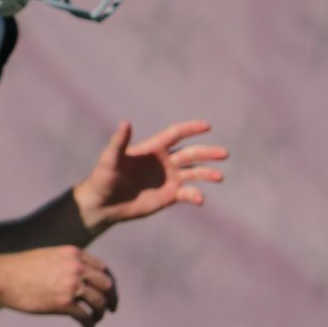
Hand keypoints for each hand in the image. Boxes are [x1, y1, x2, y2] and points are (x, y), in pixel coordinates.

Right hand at [0, 246, 118, 326]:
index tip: (107, 291)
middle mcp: (77, 268)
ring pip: (100, 302)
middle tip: (111, 308)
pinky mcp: (64, 303)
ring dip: (101, 313)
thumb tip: (76, 277)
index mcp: (74, 254)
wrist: (1, 278)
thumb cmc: (18, 269)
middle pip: (107, 285)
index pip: (103, 269)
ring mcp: (72, 286)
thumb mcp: (47, 256)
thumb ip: (65, 263)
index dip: (108, 282)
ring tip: (97, 320)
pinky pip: (86, 317)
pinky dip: (90, 326)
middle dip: (112, 298)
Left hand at [72, 120, 227, 233]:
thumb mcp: (109, 159)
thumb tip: (126, 122)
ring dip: (208, 173)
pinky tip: (199, 199)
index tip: (207, 126)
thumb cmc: (103, 178)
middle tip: (225, 153)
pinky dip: (196, 196)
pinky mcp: (171, 195)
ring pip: (195, 173)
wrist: (103, 204)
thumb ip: (119, 142)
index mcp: (153, 148)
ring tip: (219, 177)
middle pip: (191, 153)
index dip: (191, 129)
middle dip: (208, 153)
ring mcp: (170, 178)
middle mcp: (165, 161)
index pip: (176, 134)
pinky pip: (188, 193)